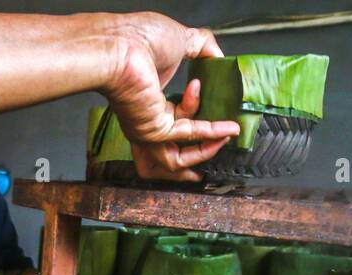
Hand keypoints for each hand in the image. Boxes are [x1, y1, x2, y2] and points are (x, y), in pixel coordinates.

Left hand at [102, 14, 239, 181]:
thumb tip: (219, 57)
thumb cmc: (138, 39)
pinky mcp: (154, 130)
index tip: (218, 124)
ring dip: (205, 150)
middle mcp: (146, 119)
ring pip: (176, 159)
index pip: (171, 125)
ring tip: (226, 137)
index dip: (194, 127)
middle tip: (220, 146)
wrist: (123, 44)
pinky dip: (211, 133)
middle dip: (195, 159)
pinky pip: (188, 137)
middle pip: (167, 156)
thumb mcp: (180, 40)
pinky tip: (228, 127)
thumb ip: (203, 47)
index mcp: (149, 100)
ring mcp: (148, 128)